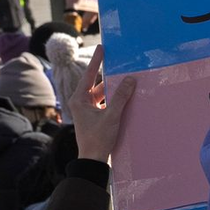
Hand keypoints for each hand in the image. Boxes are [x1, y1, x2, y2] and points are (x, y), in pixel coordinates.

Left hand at [66, 43, 135, 163]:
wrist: (92, 161)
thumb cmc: (97, 139)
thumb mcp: (111, 116)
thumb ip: (120, 97)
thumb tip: (130, 79)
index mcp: (79, 99)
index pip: (89, 75)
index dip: (96, 61)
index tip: (102, 48)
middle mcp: (81, 103)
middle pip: (97, 84)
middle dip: (110, 76)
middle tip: (120, 64)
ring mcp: (88, 110)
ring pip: (103, 94)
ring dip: (114, 89)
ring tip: (128, 81)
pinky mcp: (95, 117)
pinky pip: (106, 102)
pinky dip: (114, 99)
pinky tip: (126, 97)